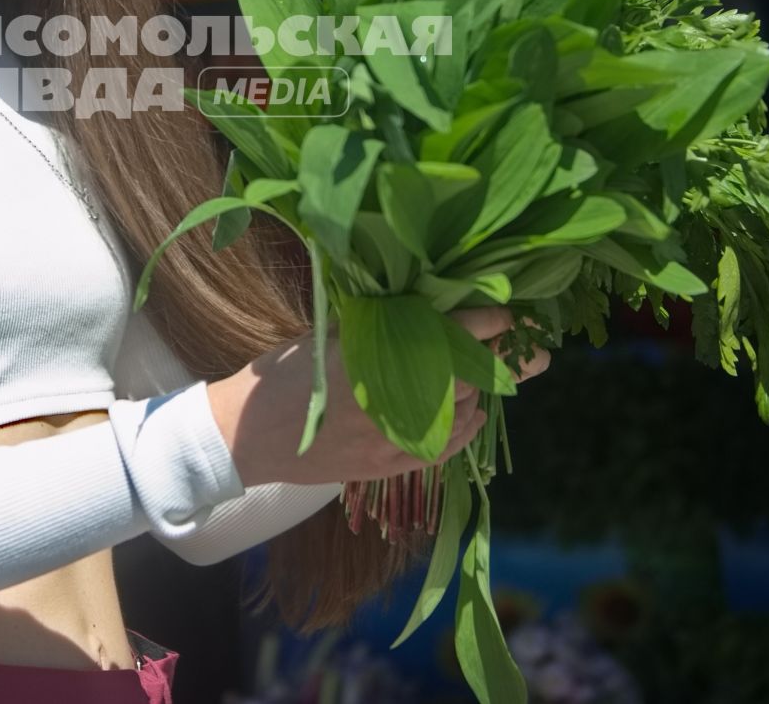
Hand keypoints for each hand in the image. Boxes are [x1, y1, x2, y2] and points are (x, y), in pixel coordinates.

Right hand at [207, 305, 550, 486]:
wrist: (245, 436)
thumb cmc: (280, 376)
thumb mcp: (327, 335)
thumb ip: (376, 327)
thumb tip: (421, 304)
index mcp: (376, 357)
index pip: (449, 334)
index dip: (484, 320)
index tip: (506, 310)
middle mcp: (394, 399)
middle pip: (466, 375)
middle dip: (496, 356)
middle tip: (523, 343)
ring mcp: (396, 438)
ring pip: (462, 410)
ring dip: (479, 388)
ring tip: (493, 372)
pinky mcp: (391, 465)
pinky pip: (448, 447)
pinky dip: (467, 427)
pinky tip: (473, 414)